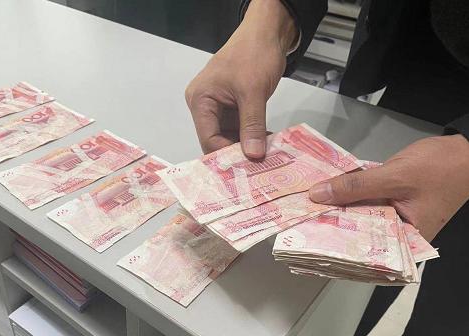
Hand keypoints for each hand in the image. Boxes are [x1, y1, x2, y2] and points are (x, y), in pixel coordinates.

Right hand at [185, 0, 297, 158]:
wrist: (268, 32)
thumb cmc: (253, 53)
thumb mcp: (253, 91)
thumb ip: (252, 125)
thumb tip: (253, 155)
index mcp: (200, 100)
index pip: (208, 138)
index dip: (225, 154)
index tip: (245, 168)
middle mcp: (206, 106)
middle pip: (217, 140)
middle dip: (237, 153)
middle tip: (256, 169)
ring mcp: (220, 108)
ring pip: (230, 137)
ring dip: (247, 147)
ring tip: (265, 160)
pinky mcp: (234, 108)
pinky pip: (241, 129)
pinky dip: (253, 137)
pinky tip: (267, 146)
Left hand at [309, 135, 468, 240]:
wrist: (467, 150)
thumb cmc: (441, 168)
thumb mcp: (395, 176)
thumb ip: (356, 186)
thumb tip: (319, 195)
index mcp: (406, 243)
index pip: (363, 251)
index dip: (334, 244)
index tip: (307, 238)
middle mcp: (399, 238)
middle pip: (358, 234)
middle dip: (331, 226)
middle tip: (300, 222)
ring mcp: (395, 221)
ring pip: (360, 218)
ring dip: (338, 211)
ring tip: (306, 210)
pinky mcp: (391, 206)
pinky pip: (366, 205)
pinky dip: (350, 199)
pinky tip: (328, 195)